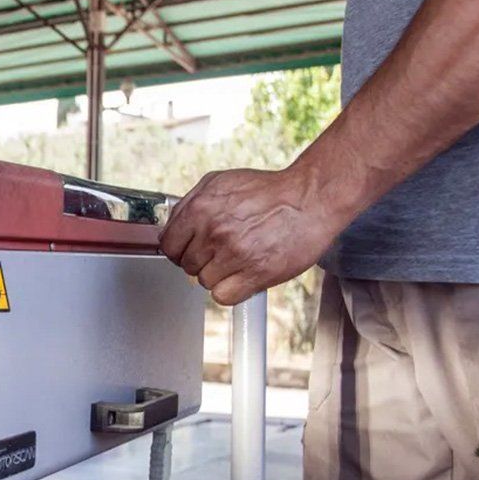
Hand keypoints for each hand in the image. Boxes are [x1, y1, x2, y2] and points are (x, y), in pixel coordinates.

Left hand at [158, 166, 347, 305]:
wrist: (310, 198)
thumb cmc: (268, 190)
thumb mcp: (221, 183)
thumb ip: (190, 204)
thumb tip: (169, 227)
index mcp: (201, 208)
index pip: (168, 245)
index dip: (179, 249)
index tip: (191, 249)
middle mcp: (214, 231)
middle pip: (186, 265)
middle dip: (201, 260)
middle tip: (222, 251)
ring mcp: (235, 254)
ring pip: (204, 281)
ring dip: (218, 274)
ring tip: (238, 258)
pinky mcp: (256, 273)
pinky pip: (223, 296)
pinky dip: (231, 290)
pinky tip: (243, 275)